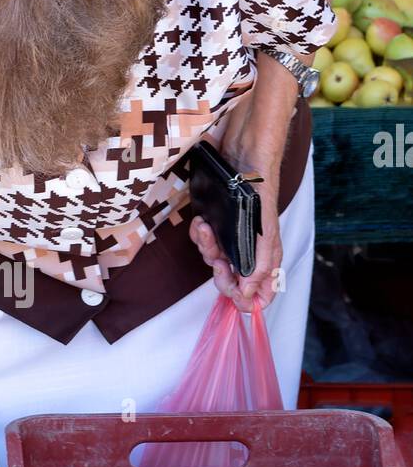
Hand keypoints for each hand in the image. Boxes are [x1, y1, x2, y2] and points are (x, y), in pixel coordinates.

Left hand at [190, 196, 281, 311]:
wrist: (243, 166)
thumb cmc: (260, 200)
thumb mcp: (266, 239)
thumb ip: (259, 269)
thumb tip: (247, 296)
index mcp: (265, 261)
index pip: (260, 294)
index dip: (247, 301)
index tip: (236, 296)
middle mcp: (248, 255)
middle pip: (232, 284)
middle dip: (221, 275)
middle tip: (219, 263)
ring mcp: (230, 243)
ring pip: (213, 261)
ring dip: (208, 247)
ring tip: (208, 231)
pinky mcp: (214, 230)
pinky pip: (201, 242)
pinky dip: (199, 234)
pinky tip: (202, 222)